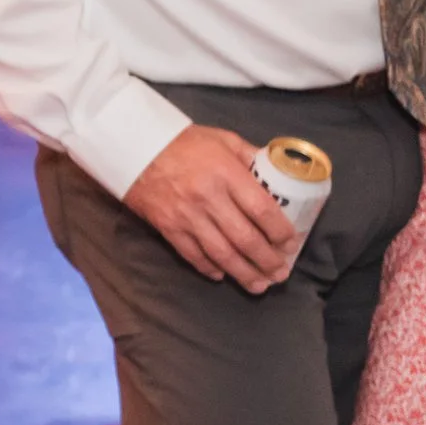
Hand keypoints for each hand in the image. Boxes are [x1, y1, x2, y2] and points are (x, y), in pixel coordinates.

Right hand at [120, 125, 299, 293]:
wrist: (134, 147)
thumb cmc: (183, 142)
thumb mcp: (223, 139)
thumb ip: (250, 157)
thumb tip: (277, 174)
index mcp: (226, 174)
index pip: (262, 210)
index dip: (280, 232)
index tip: (291, 244)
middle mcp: (209, 198)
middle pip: (245, 239)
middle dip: (267, 261)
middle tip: (280, 273)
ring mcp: (187, 216)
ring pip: (221, 253)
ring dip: (243, 273)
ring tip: (259, 285)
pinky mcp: (168, 227)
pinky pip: (192, 254)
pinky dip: (209, 268)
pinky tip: (223, 275)